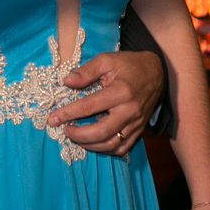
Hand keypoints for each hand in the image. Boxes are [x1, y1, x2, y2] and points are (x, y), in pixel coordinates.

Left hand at [46, 50, 163, 155]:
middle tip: (65, 130)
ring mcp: (136, 123)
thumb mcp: (107, 60)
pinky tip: (93, 142)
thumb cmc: (129, 64)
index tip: (53, 118)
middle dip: (79, 135)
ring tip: (76, 137)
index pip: (90, 106)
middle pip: (101, 132)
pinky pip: (122, 148)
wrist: (156, 73)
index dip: (69, 113)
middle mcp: (129, 111)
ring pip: (111, 144)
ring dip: (90, 145)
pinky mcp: (139, 130)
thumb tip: (67, 82)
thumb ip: (86, 71)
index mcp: (121, 92)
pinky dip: (105, 149)